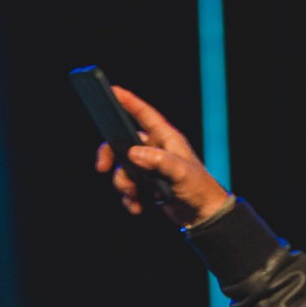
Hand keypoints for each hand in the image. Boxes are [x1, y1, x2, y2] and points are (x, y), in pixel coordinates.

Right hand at [94, 86, 231, 225]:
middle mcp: (156, 149)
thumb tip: (133, 153)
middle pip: (123, 143)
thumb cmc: (199, 188)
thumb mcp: (180, 172)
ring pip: (123, 169)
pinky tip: (137, 207)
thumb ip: (158, 160)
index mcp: (166, 138)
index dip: (128, 101)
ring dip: (123, 184)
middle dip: (110, 155)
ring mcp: (150, 167)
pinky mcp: (147, 185)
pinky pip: (128, 187)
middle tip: (102, 168)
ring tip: (133, 197)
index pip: (144, 114)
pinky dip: (129, 198)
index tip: (111, 90)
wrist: (203, 215)